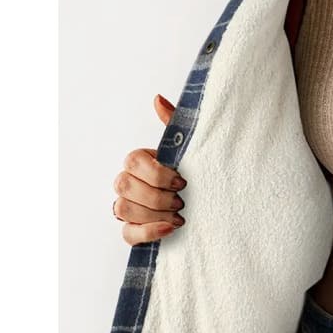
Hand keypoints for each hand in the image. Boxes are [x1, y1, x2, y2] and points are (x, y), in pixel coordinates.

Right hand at [112, 93, 187, 245]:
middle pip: (124, 186)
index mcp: (139, 162)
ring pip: (123, 209)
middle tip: (182, 200)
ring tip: (179, 215)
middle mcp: (127, 184)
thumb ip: (175, 124)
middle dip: (156, 196)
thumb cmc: (194, 174)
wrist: (208, 204)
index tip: (183, 182)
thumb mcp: (189, 149)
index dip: (156, 174)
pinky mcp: (133, 231)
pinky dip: (149, 232)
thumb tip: (158, 99)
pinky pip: (128, 234)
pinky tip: (172, 228)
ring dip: (155, 213)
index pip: (132, 162)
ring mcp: (128, 208)